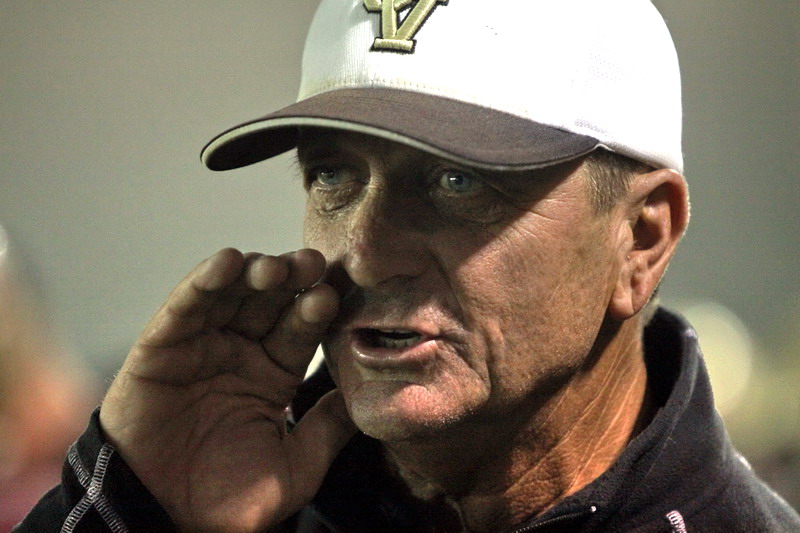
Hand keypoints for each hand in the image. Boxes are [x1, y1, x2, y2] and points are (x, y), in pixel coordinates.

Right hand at [100, 248, 356, 532]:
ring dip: (253, 272)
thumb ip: (329, 429)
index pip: (301, 330)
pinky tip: (227, 263)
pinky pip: (183, 307)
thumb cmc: (230, 502)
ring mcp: (202, 345)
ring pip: (231, 294)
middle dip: (291, 279)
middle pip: (270, 301)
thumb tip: (368, 395)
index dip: (315, 311)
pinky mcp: (162, 346)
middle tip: (311, 264)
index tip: (333, 295)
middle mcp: (241, 351)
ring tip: (274, 268)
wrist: (163, 520)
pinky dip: (202, 282)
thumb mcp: (295, 467)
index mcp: (274, 374)